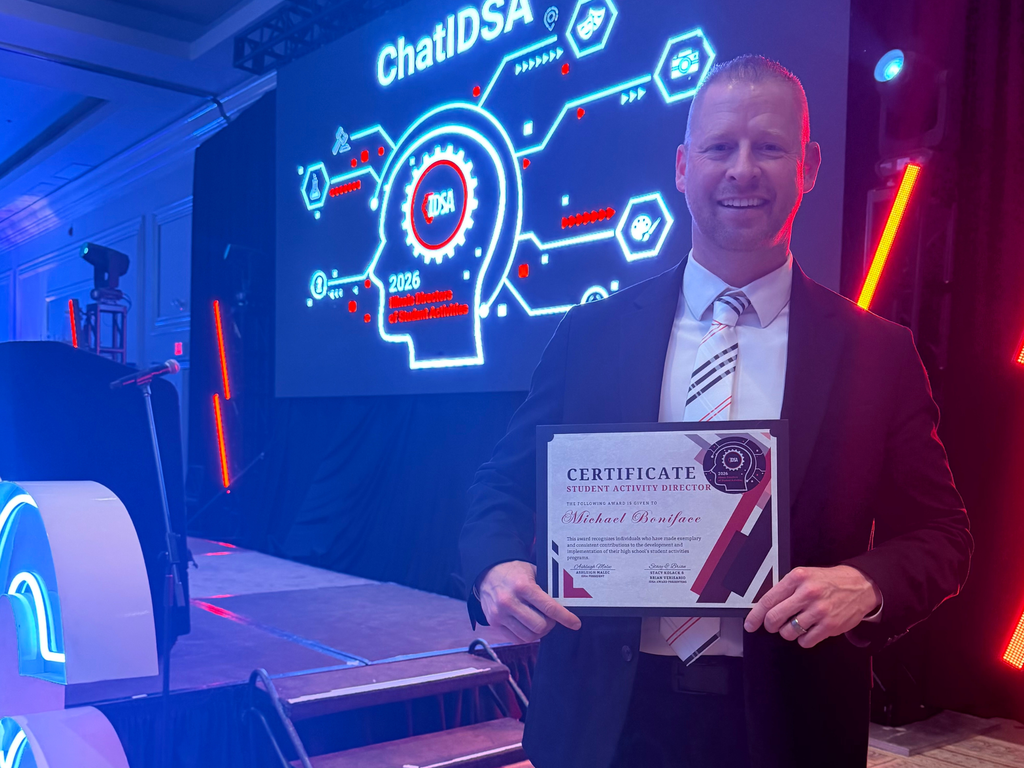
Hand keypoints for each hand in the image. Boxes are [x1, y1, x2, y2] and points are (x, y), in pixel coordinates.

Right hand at [478, 561, 581, 642]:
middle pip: (540, 626)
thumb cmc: (514, 572)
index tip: (575, 623)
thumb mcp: (532, 572)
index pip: (549, 607)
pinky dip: (527, 636)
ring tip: (541, 622)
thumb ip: (546, 587)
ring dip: (539, 632)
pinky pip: (516, 639)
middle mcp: (510, 601)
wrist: (487, 573)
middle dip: (551, 624)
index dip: (565, 617)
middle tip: (552, 618)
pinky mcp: (494, 623)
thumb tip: (565, 603)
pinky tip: (529, 626)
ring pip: (529, 636)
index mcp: (522, 586)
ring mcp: (500, 614)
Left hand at [743, 565, 881, 647]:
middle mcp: (807, 593)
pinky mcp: (830, 625)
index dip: (755, 615)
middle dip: (770, 625)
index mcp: (797, 578)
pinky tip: (808, 630)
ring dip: (788, 632)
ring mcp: (819, 610)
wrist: (860, 586)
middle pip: (775, 618)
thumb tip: (764, 607)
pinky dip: (803, 639)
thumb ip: (785, 589)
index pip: (768, 600)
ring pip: (788, 632)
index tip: (750, 624)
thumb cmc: (829, 581)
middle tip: (774, 625)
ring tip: (796, 624)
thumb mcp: (805, 576)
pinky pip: (805, 641)